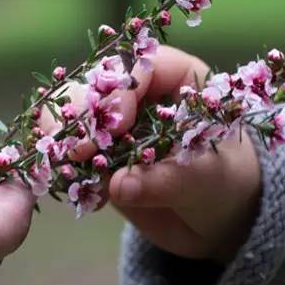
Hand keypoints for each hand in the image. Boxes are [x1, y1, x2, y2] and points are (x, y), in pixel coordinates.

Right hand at [46, 47, 261, 262]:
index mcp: (178, 77)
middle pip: (96, 83)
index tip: (114, 129)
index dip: (121, 90)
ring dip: (61, 136)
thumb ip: (166, 180)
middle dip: (80, 113)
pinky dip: (59, 160)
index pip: (140, 65)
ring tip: (64, 166)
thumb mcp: (207, 181)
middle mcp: (138, 91)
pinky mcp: (94, 151)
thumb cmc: (225, 184)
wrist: (215, 219)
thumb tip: (120, 185)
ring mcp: (112, 121)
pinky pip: (66, 147)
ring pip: (71, 111)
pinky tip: (66, 182)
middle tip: (74, 150)